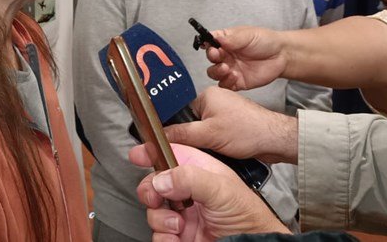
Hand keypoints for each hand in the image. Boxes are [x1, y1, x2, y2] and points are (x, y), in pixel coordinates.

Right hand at [131, 144, 289, 240]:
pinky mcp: (179, 236)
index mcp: (199, 171)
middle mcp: (188, 192)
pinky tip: (176, 237)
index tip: (137, 155)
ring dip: (159, 218)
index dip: (152, 154)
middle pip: (154, 185)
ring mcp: (182, 215)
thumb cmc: (248, 215)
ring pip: (153, 211)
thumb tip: (160, 179)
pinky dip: (162, 237)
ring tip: (178, 224)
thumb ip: (189, 178)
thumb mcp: (221, 189)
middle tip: (156, 197)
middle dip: (150, 191)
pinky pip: (157, 234)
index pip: (170, 155)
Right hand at [162, 87, 297, 163]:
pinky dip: (215, 144)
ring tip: (215, 148)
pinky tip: (222, 150)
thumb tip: (160, 135)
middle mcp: (214, 101)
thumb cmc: (248, 130)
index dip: (178, 129)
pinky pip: (214, 135)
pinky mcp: (232, 125)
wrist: (275, 140)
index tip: (175, 142)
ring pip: (203, 131)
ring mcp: (224, 113)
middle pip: (191, 123)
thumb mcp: (208, 134)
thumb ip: (181, 134)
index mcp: (206, 95)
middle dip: (194, 138)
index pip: (180, 112)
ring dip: (206, 143)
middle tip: (201, 147)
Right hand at [205, 26, 287, 90]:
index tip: (210, 46)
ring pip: (214, 73)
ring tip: (227, 68)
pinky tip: (234, 76)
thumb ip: (231, 38)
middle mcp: (226, 55)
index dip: (207, 44)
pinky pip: (225, 85)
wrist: (282, 56)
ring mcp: (230, 69)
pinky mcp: (237, 82)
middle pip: (210, 59)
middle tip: (218, 56)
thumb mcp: (248, 35)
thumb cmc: (266, 41)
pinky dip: (226, 82)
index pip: (210, 42)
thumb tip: (215, 38)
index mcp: (226, 41)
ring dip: (217, 71)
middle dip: (212, 58)